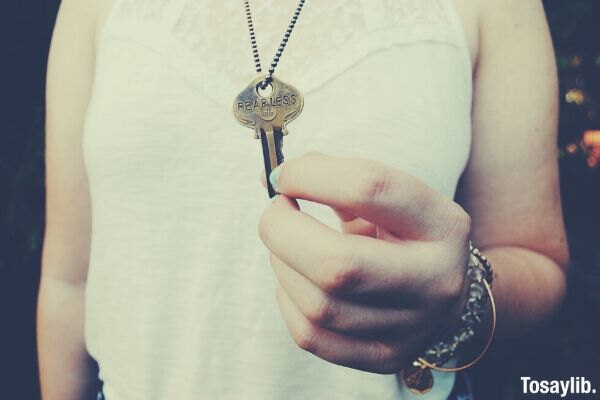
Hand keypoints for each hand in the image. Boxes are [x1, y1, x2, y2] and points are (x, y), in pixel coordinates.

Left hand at [258, 152, 472, 373]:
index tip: (283, 176)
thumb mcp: (388, 198)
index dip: (311, 177)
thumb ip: (335, 179)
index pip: (370, 188)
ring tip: (287, 246)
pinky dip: (288, 300)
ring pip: (318, 305)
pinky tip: (296, 279)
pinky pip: (311, 336)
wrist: (440, 291)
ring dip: (282, 265)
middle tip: (274, 213)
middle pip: (339, 265)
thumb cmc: (402, 235)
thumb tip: (276, 176)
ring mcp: (411, 327)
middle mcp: (435, 280)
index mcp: (442, 225)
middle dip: (284, 232)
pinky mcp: (384, 356)